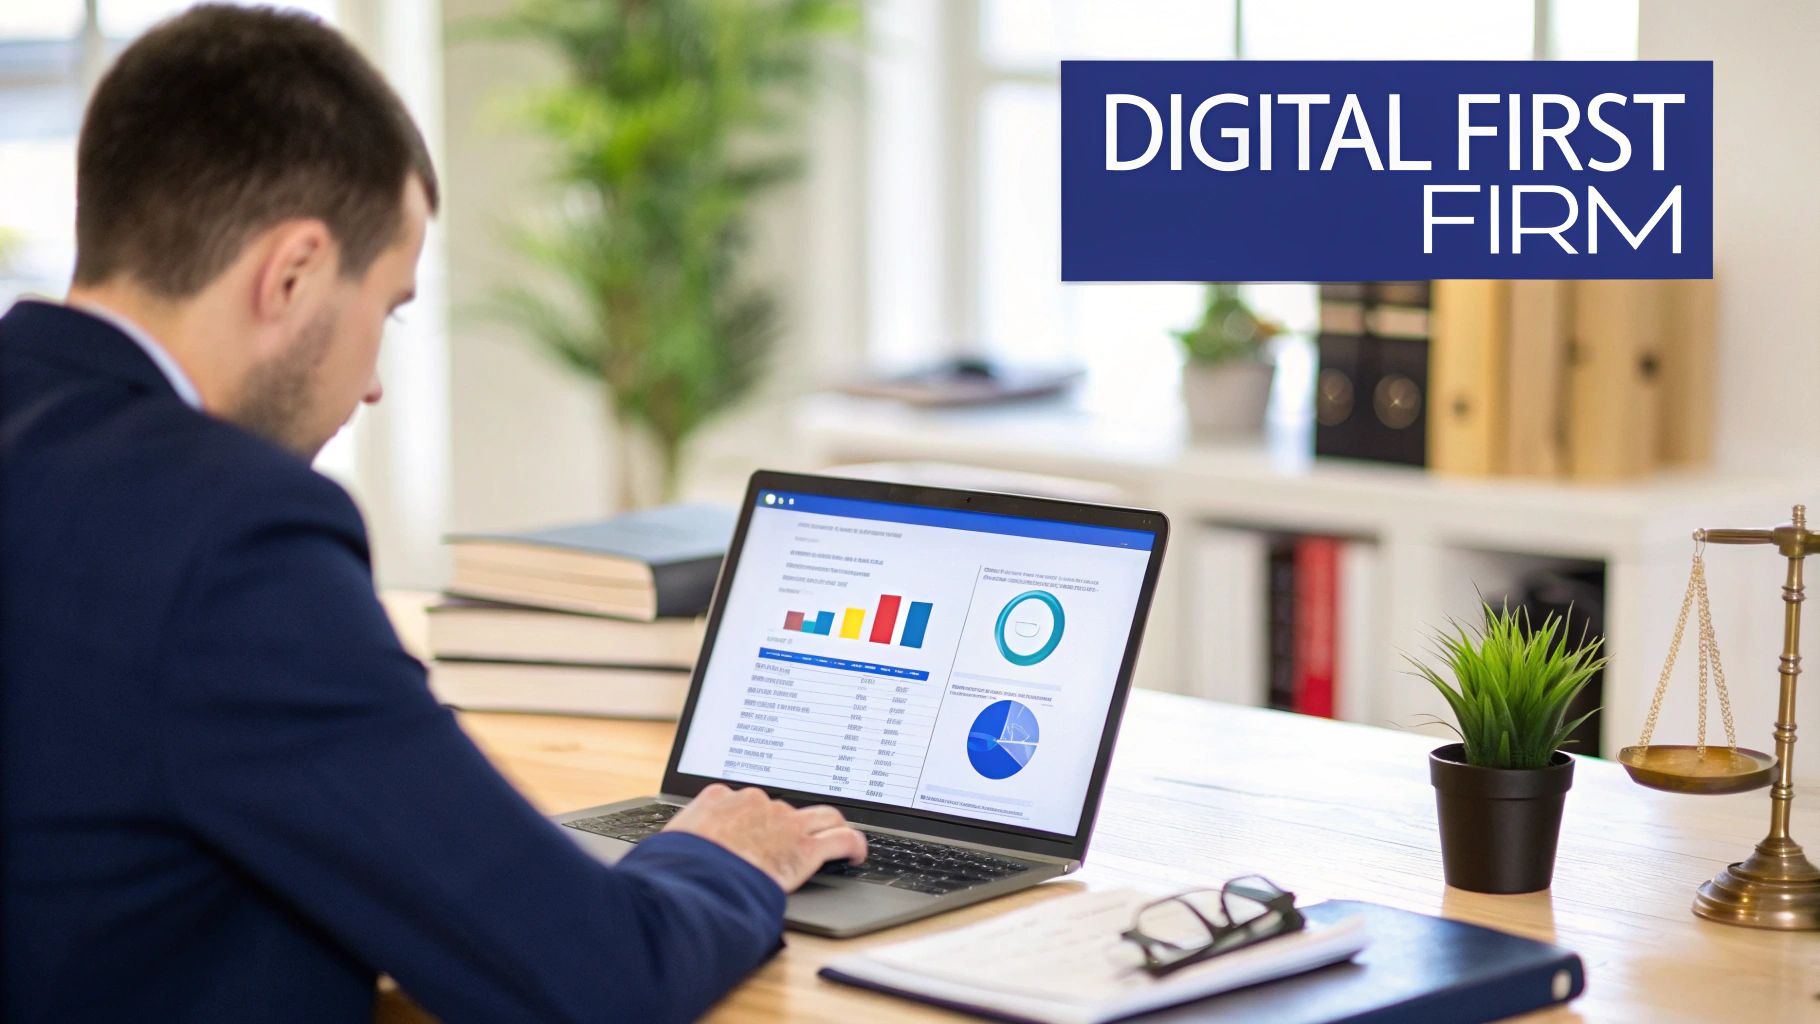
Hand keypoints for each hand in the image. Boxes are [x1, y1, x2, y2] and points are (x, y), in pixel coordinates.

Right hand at [662, 784, 867, 891]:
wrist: (693, 881)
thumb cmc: (676, 869)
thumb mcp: (672, 842)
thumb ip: (687, 836)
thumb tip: (681, 849)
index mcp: (720, 796)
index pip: (747, 799)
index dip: (758, 816)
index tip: (763, 828)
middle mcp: (755, 801)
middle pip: (782, 808)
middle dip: (788, 825)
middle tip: (791, 844)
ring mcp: (782, 821)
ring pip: (821, 815)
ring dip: (829, 827)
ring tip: (835, 841)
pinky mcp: (804, 847)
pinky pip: (841, 839)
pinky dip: (854, 845)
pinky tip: (856, 855)